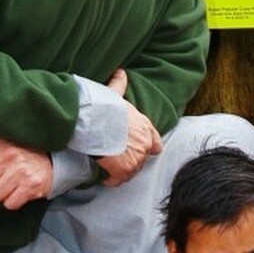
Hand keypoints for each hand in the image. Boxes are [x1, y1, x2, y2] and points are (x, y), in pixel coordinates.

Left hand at [0, 139, 52, 209]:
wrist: (51, 159)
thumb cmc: (16, 153)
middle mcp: (8, 156)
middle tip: (1, 175)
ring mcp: (20, 171)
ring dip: (0, 193)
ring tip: (10, 182)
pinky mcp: (31, 186)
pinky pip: (9, 204)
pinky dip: (13, 200)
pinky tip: (19, 188)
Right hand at [96, 67, 163, 185]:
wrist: (97, 121)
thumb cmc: (105, 106)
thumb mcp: (115, 94)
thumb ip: (120, 85)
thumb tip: (121, 72)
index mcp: (145, 127)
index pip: (156, 144)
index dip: (147, 148)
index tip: (139, 150)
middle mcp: (145, 144)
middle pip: (141, 160)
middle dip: (130, 160)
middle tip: (116, 158)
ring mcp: (136, 159)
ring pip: (130, 172)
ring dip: (120, 171)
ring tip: (108, 166)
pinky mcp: (124, 170)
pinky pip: (118, 180)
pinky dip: (110, 179)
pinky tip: (103, 175)